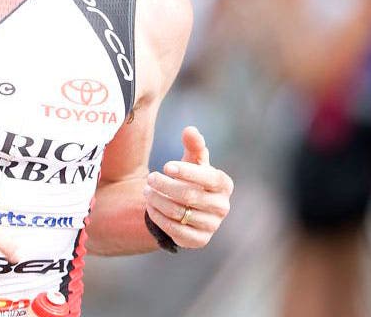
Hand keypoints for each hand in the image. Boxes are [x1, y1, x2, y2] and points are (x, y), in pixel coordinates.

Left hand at [143, 126, 233, 248]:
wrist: (187, 207)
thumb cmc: (191, 178)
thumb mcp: (192, 161)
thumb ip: (193, 145)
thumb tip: (190, 130)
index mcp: (223, 184)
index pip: (208, 178)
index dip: (187, 172)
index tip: (165, 166)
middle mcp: (222, 206)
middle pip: (190, 196)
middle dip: (165, 185)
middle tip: (150, 178)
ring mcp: (212, 225)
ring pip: (179, 213)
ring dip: (158, 200)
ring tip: (147, 191)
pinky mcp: (199, 240)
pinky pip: (175, 230)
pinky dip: (158, 217)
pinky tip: (151, 206)